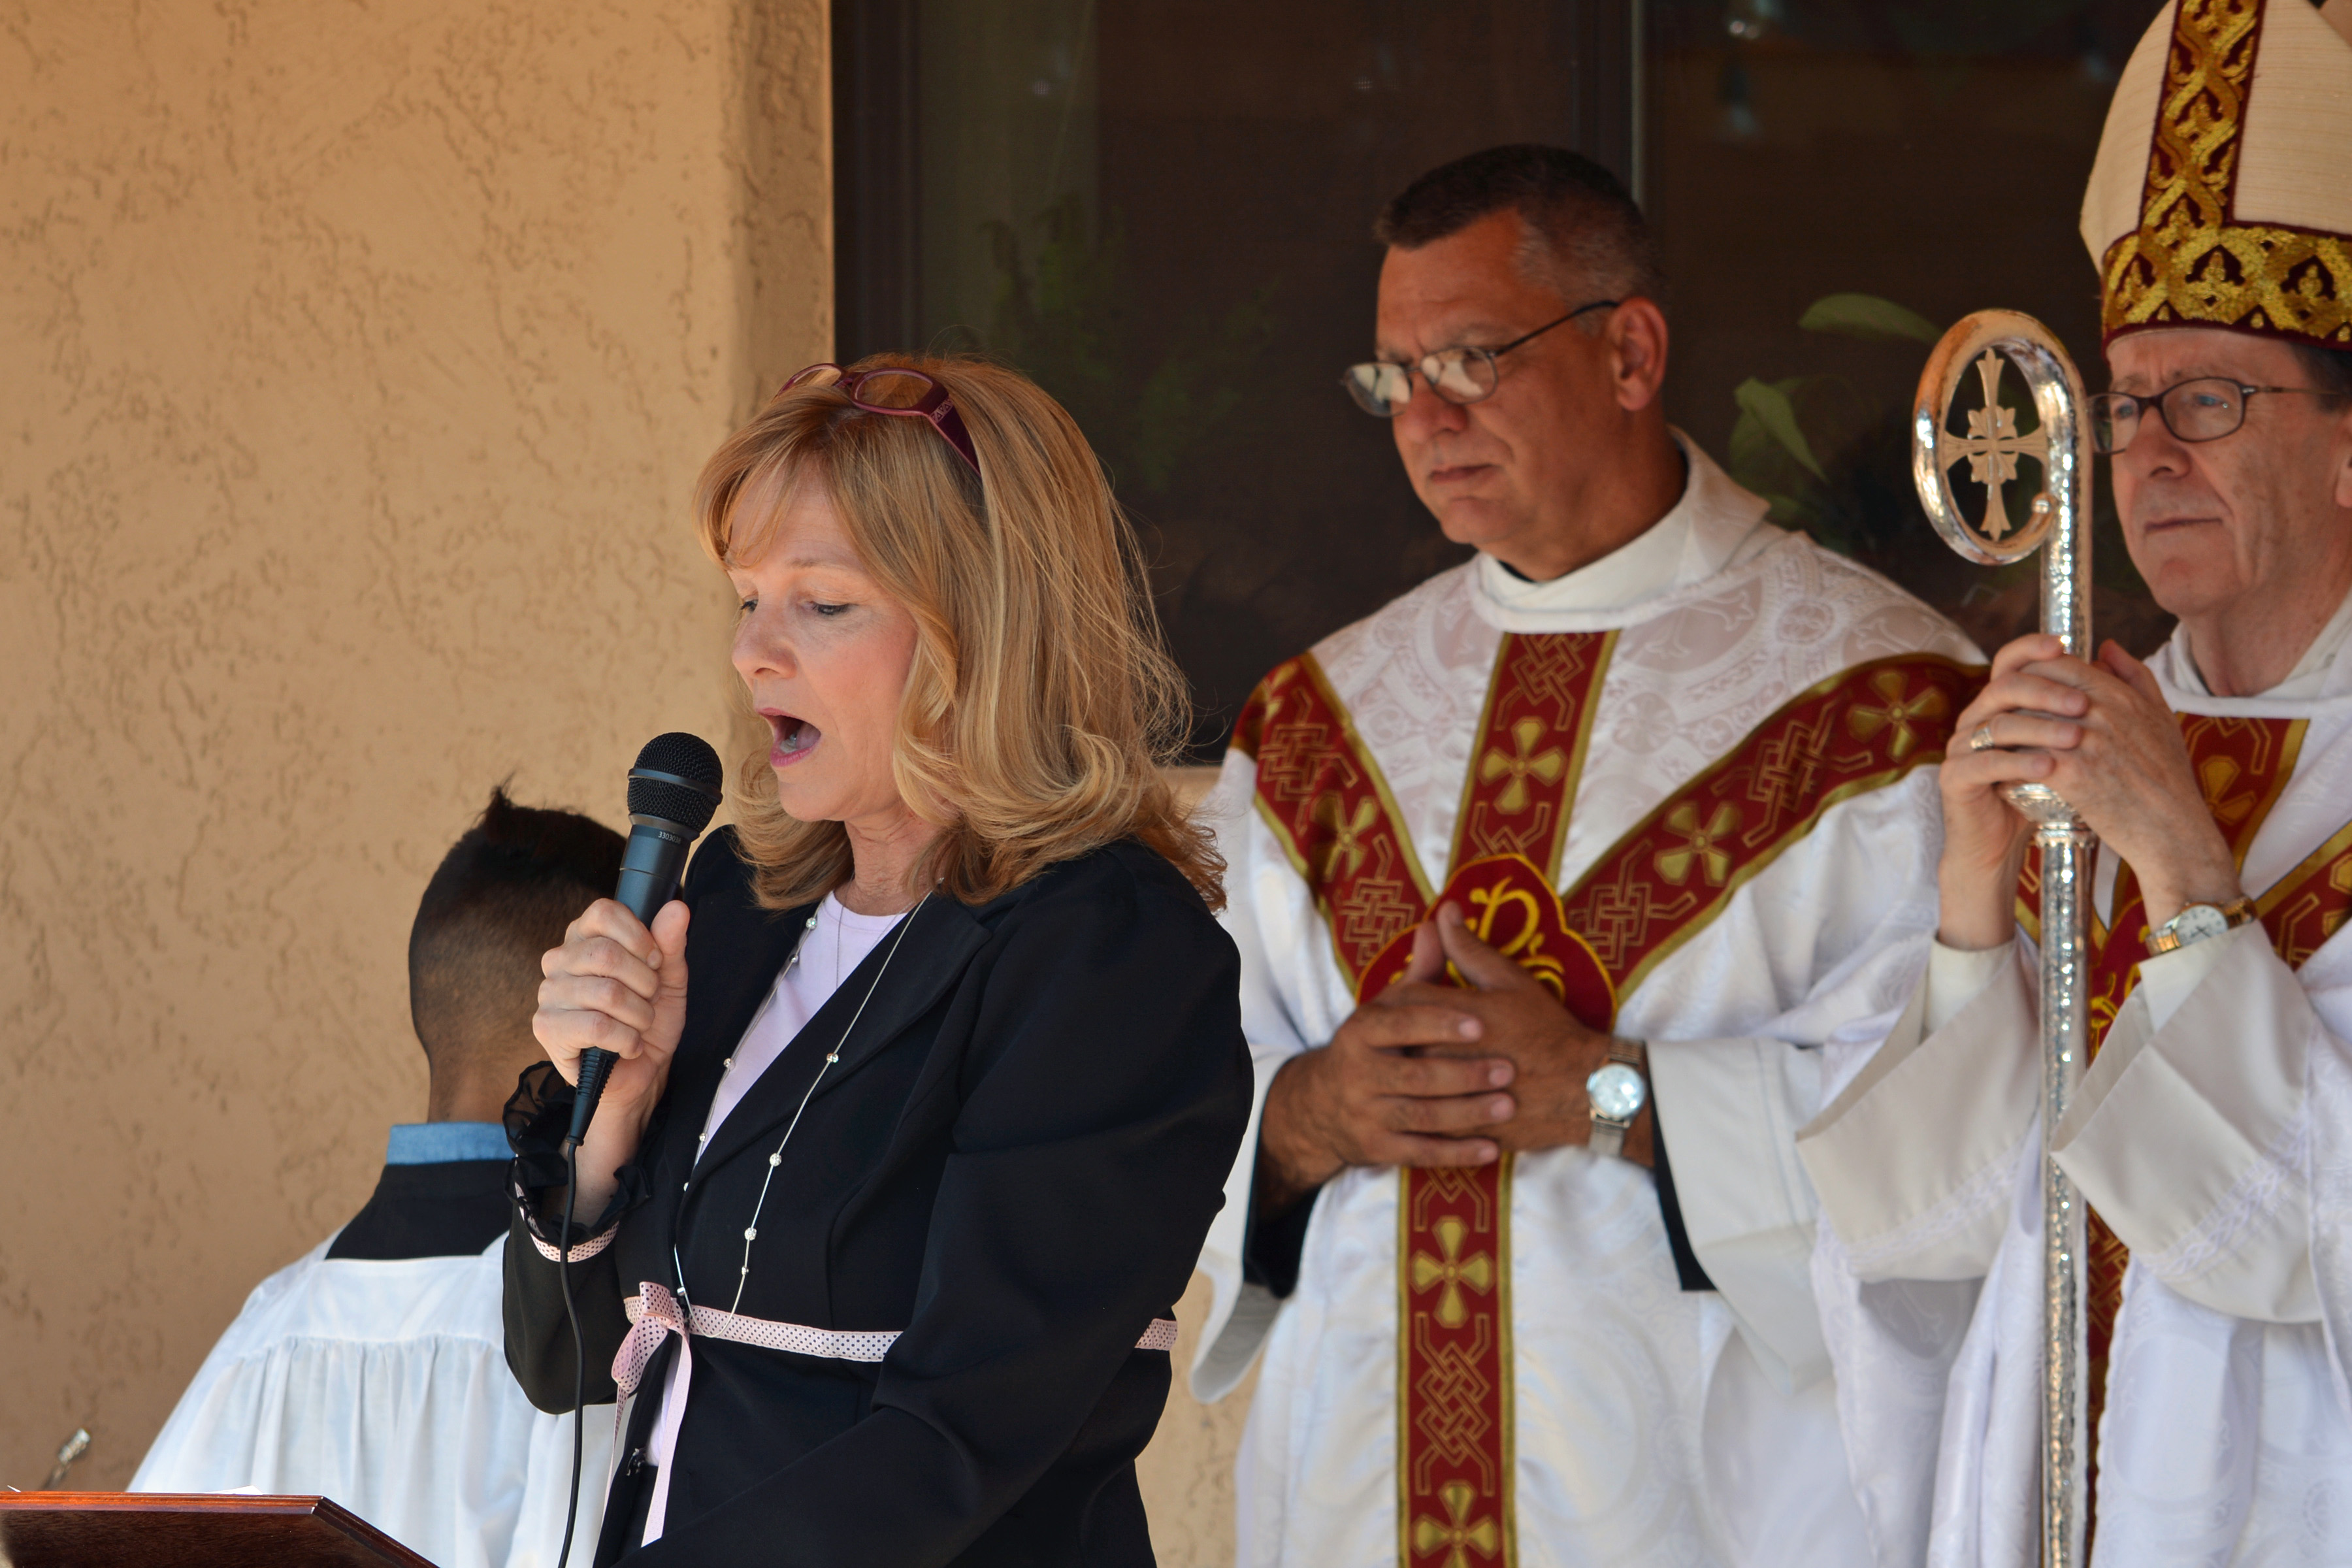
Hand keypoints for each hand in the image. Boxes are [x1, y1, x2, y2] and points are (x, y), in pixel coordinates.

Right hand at [533, 897, 690, 1213]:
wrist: (639, 1071)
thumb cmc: (648, 1020)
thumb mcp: (669, 978)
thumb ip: (671, 942)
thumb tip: (677, 908)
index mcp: (584, 938)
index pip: (603, 911)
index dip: (639, 937)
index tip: (654, 961)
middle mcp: (558, 960)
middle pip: (607, 953)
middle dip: (644, 983)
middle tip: (648, 1001)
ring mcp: (548, 994)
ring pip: (606, 993)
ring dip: (639, 1016)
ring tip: (638, 1026)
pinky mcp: (546, 1029)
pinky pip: (596, 1026)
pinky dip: (625, 1039)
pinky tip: (627, 1046)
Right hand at [1256, 946, 1513, 1215]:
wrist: (1321, 1106)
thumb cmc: (1373, 1046)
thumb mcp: (1389, 1007)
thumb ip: (1423, 971)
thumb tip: (1443, 918)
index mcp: (1360, 1031)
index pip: (1400, 1024)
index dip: (1440, 1023)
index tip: (1480, 1022)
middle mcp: (1357, 1073)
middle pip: (1414, 1074)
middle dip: (1463, 1073)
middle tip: (1507, 1070)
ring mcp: (1365, 1114)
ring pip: (1421, 1116)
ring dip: (1466, 1112)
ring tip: (1507, 1105)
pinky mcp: (1376, 1148)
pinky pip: (1419, 1152)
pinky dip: (1456, 1152)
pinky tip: (1491, 1147)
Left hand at [1390, 904, 1650, 1164]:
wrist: (1585, 1090)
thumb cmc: (1550, 1030)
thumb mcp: (1511, 981)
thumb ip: (1470, 948)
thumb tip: (1444, 910)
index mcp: (1454, 1016)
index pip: (1402, 998)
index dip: (1401, 993)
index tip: (1411, 994)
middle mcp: (1444, 1056)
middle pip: (1397, 1041)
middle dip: (1400, 1033)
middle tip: (1410, 1030)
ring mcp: (1448, 1097)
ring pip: (1406, 1082)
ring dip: (1408, 1070)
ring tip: (1421, 1062)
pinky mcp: (1457, 1129)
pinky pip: (1423, 1119)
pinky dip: (1423, 1105)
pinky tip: (1430, 1097)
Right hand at [1936, 633, 2077, 948]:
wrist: (1999, 848)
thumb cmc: (2037, 795)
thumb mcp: (2067, 746)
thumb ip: (2086, 701)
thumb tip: (2110, 650)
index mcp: (2000, 705)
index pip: (2009, 662)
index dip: (2031, 648)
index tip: (2064, 645)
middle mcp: (1975, 718)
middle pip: (2003, 686)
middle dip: (2046, 691)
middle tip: (2084, 704)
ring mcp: (1961, 747)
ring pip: (1996, 723)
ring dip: (2039, 727)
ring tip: (2076, 738)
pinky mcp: (1954, 778)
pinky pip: (1983, 762)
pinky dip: (2017, 763)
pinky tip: (2049, 768)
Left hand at [1938, 634, 2237, 939]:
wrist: (2173, 830)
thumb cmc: (2168, 777)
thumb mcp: (2160, 717)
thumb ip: (2134, 676)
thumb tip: (2104, 646)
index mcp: (2120, 695)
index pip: (2058, 664)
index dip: (2030, 674)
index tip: (2019, 690)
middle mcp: (2103, 712)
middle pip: (2035, 688)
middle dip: (2011, 699)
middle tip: (1998, 715)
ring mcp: (2087, 742)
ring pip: (2025, 721)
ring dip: (2006, 732)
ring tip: (1995, 744)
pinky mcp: (2073, 775)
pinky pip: (2025, 759)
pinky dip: (2010, 764)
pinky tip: (2002, 774)